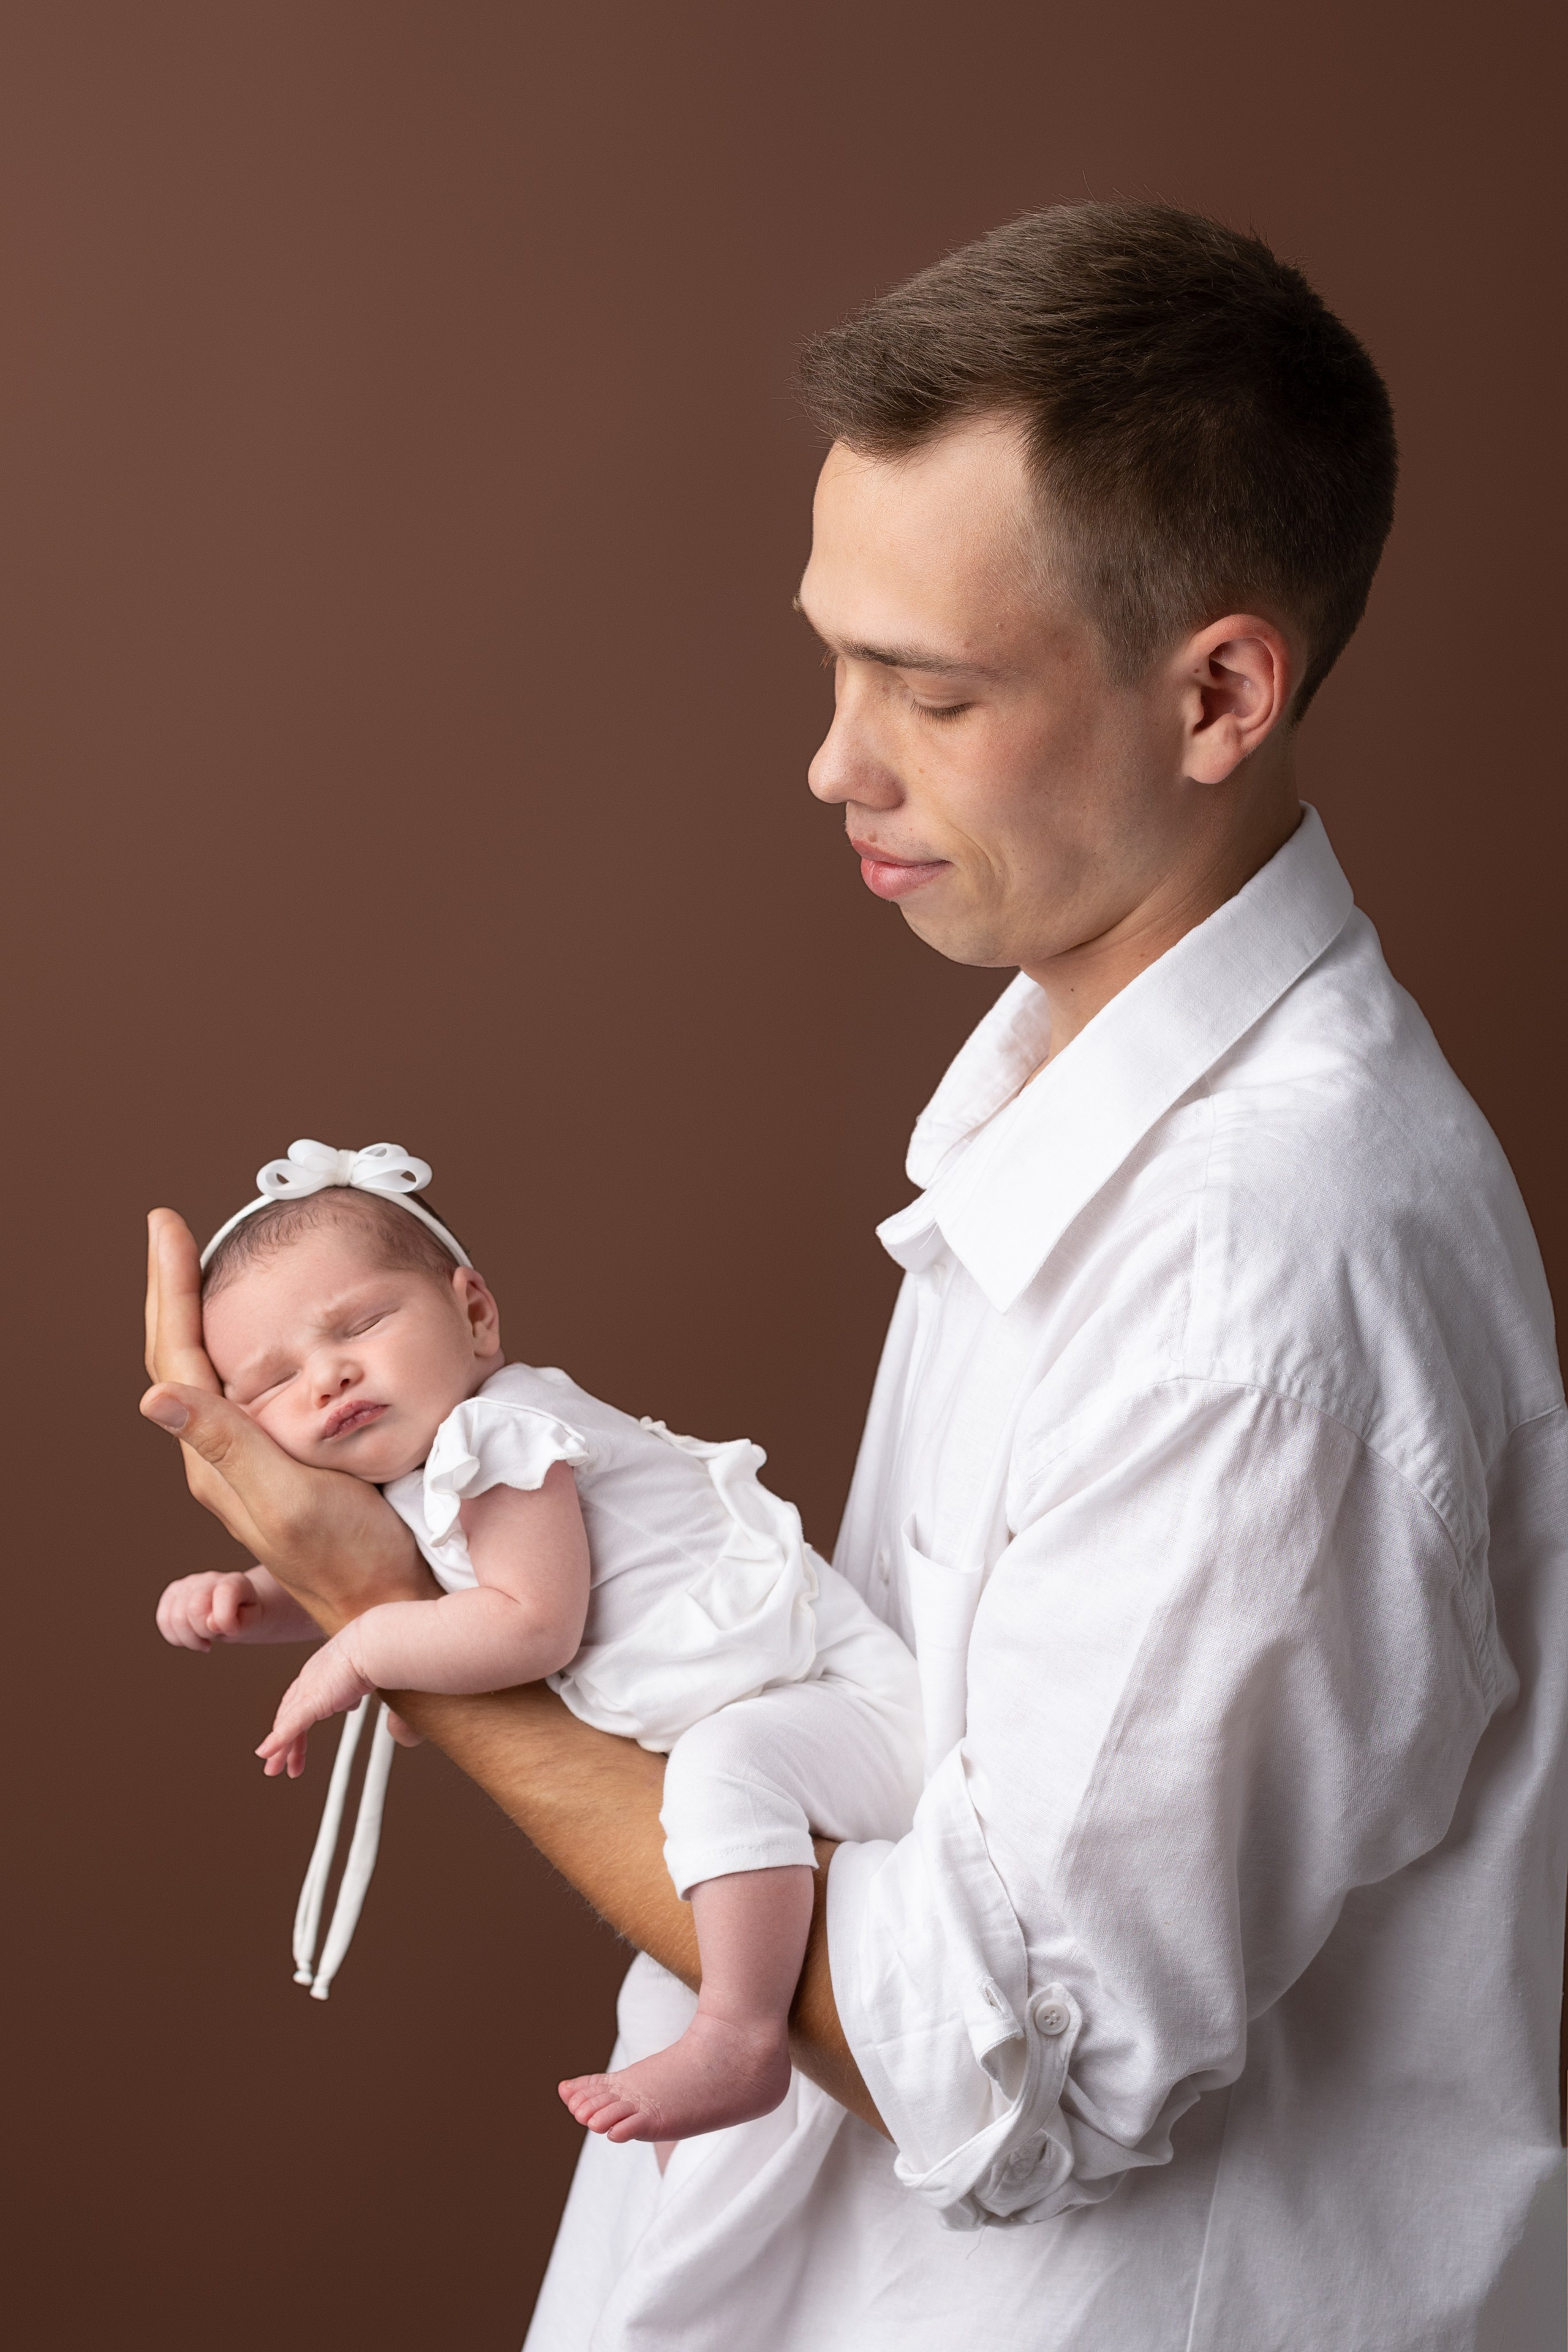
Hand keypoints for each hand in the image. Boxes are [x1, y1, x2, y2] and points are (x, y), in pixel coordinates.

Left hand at [141, 1209, 431, 1635]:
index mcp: (214, 1458)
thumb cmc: (350, 1555)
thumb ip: (226, 1444)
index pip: (174, 1354)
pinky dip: (233, 1343)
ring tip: (196, 1263)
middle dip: (169, 1287)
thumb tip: (153, 1395)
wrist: (391, 1604)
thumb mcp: (288, 1497)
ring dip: (193, 1311)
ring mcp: (248, 1461)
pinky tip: (250, 1332)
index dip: (168, 1286)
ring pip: (204, 1370)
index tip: (167, 1223)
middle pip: (177, 1355)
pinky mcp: (280, 1463)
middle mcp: (220, 1457)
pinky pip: (239, 1388)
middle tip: (169, 1227)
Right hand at [156, 1569, 261, 1651]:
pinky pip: (163, 1620)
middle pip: (194, 1609)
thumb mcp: (253, 1622)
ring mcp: (187, 1584)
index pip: (224, 1593)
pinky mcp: (172, 1594)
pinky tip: (191, 1637)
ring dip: (190, 1639)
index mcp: (235, 1582)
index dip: (225, 1619)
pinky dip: (176, 1637)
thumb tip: (211, 1623)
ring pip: (174, 1618)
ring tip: (204, 1639)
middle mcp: (209, 1579)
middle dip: (204, 1633)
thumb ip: (240, 1622)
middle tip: (215, 1637)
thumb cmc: (246, 1616)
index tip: (232, 1631)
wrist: (237, 1609)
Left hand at [256, 1634, 375, 1778]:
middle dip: (283, 1743)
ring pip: (285, 1725)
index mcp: (318, 1676)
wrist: (372, 1645)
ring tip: (273, 1768)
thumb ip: (350, 1694)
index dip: (295, 1726)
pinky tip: (267, 1754)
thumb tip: (349, 1704)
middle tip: (279, 1763)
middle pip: (287, 1717)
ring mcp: (308, 1692)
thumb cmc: (373, 1655)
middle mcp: (308, 1682)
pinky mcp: (310, 1702)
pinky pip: (289, 1727)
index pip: (299, 1706)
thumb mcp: (358, 1681)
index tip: (297, 1743)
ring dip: (279, 1749)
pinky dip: (277, 1742)